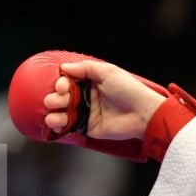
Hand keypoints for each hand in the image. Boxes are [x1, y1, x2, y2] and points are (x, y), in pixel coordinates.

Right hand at [43, 60, 167, 142]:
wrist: (142, 113)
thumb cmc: (129, 90)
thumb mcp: (108, 71)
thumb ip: (85, 67)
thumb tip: (64, 67)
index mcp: (89, 82)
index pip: (66, 82)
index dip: (60, 84)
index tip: (62, 87)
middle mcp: (85, 97)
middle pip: (60, 97)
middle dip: (55, 99)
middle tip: (61, 101)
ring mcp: (85, 113)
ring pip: (60, 113)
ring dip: (53, 114)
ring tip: (55, 116)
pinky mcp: (86, 128)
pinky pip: (67, 127)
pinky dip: (58, 127)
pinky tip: (57, 125)